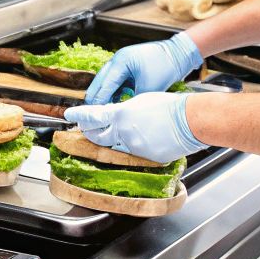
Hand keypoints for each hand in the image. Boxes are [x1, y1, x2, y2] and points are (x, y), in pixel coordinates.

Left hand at [64, 92, 204, 163]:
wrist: (189, 120)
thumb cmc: (169, 106)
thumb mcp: (140, 100)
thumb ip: (123, 109)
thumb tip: (114, 114)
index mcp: (121, 114)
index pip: (93, 116)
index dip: (79, 116)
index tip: (69, 115)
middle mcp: (123, 132)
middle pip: (97, 137)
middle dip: (89, 133)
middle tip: (85, 129)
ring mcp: (134, 147)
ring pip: (115, 146)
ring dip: (112, 140)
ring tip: (119, 132)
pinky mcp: (145, 158)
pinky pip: (133, 153)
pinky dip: (133, 146)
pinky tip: (142, 138)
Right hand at [84, 32, 202, 104]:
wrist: (179, 54)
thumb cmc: (166, 66)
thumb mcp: (149, 87)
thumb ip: (133, 100)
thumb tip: (123, 112)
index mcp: (121, 61)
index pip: (105, 84)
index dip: (99, 100)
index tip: (93, 114)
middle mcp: (118, 59)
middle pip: (100, 81)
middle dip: (95, 97)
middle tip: (90, 113)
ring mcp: (122, 61)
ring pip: (106, 81)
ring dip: (104, 94)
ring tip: (101, 110)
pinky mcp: (127, 66)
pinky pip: (115, 80)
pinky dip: (113, 91)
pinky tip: (114, 103)